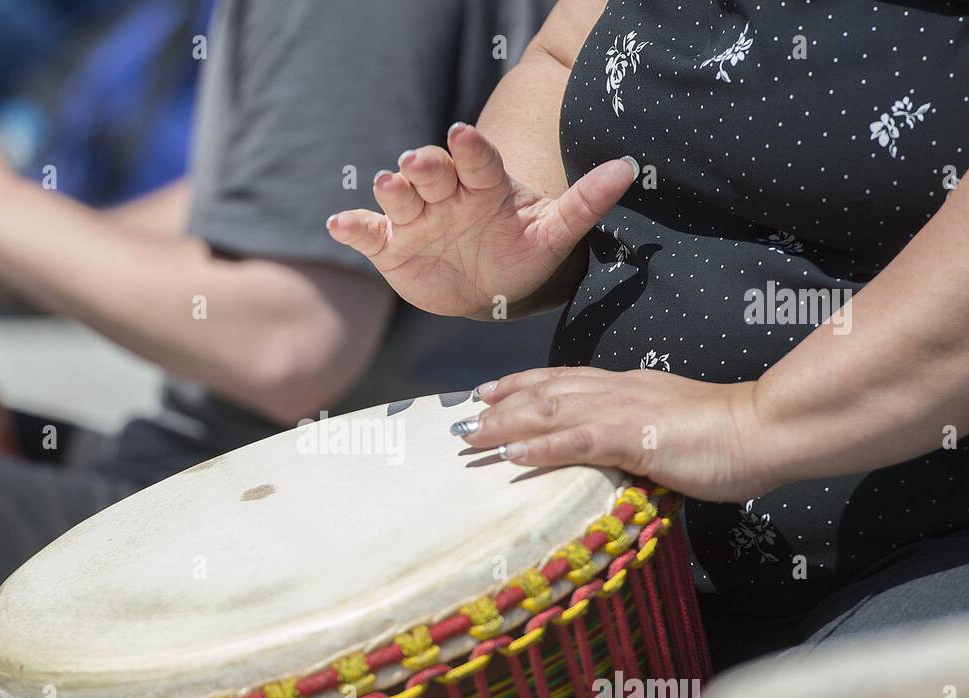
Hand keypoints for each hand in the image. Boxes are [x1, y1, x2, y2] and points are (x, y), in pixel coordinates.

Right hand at [326, 122, 636, 317]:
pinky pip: (368, 232)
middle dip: (425, 167)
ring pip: (399, 196)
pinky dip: (352, 227)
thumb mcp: (555, 234)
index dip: (469, 149)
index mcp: (484, 186)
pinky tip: (340, 225)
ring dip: (391, 190)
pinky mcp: (390, 246)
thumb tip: (628, 169)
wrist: (487, 292)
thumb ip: (586, 202)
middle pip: (432, 173)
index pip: (477, 160)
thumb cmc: (522, 256)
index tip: (464, 135)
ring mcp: (416, 219)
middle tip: (418, 163)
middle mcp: (446, 195)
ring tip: (389, 186)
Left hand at [453, 367, 773, 502]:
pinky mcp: (631, 438)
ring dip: (505, 426)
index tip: (490, 390)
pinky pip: (575, 441)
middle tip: (462, 416)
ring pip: (548, 413)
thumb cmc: (730, 435)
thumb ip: (646, 433)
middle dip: (500, 405)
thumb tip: (631, 448)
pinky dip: (538, 448)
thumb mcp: (676, 428)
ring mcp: (622, 412)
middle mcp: (616, 391)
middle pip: (545, 393)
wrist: (765, 428)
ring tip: (470, 437)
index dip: (523, 384)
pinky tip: (510, 456)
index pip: (564, 380)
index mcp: (628, 388)